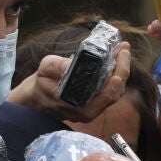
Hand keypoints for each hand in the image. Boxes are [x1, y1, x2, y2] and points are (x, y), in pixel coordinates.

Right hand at [6, 42, 131, 122]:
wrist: (35, 98)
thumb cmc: (41, 83)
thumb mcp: (45, 69)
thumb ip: (57, 66)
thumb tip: (71, 64)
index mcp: (78, 106)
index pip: (107, 93)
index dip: (119, 72)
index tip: (122, 54)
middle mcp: (88, 112)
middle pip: (116, 92)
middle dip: (124, 69)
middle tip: (124, 49)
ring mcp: (91, 110)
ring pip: (115, 94)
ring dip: (121, 73)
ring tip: (122, 53)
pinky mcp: (92, 106)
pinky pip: (109, 93)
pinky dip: (115, 78)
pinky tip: (116, 62)